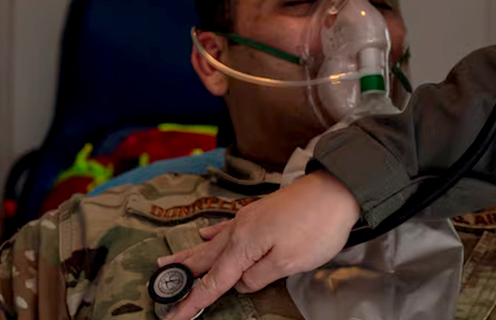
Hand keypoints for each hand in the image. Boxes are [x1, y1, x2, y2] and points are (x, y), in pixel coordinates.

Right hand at [157, 170, 360, 319]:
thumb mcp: (288, 261)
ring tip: (166, 262)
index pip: (213, 281)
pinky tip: (203, 235)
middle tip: (158, 287)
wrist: (337, 189)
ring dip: (189, 256)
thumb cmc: (317, 227)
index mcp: (243, 245)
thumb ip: (258, 276)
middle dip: (181, 276)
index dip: (193, 301)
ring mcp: (248, 219)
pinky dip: (211, 234)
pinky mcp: (259, 213)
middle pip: (205, 260)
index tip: (174, 317)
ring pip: (211, 243)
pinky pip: (226, 227)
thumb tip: (240, 281)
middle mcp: (239, 230)